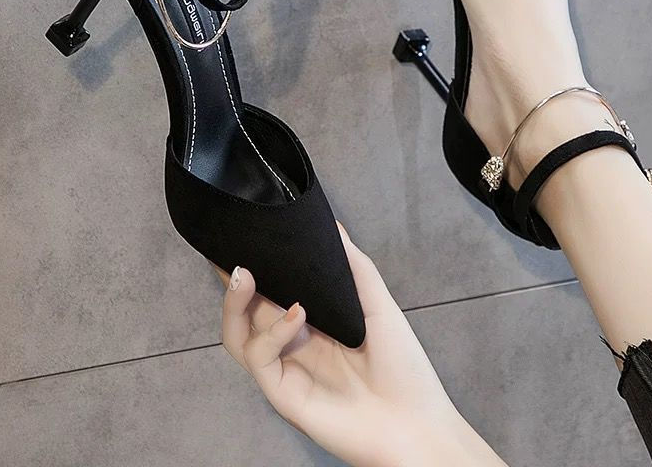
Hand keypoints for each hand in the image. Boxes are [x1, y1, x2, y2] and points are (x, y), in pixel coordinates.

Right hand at [218, 224, 503, 466]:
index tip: (243, 235)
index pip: (271, 291)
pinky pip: (260, 358)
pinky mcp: (284, 394)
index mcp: (312, 324)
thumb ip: (354, 268)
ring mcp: (286, 370)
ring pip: (238, 336)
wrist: (417, 425)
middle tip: (234, 251)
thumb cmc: (403, 369)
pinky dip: (271, 333)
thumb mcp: (379, 307)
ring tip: (246, 273)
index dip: (255, 267)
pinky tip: (296, 314)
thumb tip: (332, 225)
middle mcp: (292, 345)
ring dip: (236, 303)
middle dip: (234, 281)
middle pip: (245, 311)